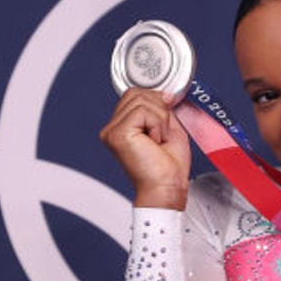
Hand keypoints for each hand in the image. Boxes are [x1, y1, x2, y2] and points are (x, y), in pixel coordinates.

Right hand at [99, 88, 192, 209]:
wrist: (167, 188)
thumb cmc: (168, 167)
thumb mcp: (168, 127)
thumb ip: (162, 108)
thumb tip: (165, 92)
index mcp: (122, 127)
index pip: (135, 95)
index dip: (156, 102)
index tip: (165, 123)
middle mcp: (112, 128)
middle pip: (136, 93)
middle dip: (159, 111)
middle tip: (162, 136)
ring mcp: (112, 131)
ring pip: (141, 100)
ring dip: (160, 119)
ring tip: (158, 140)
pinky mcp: (117, 134)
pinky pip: (143, 111)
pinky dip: (157, 124)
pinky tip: (155, 141)